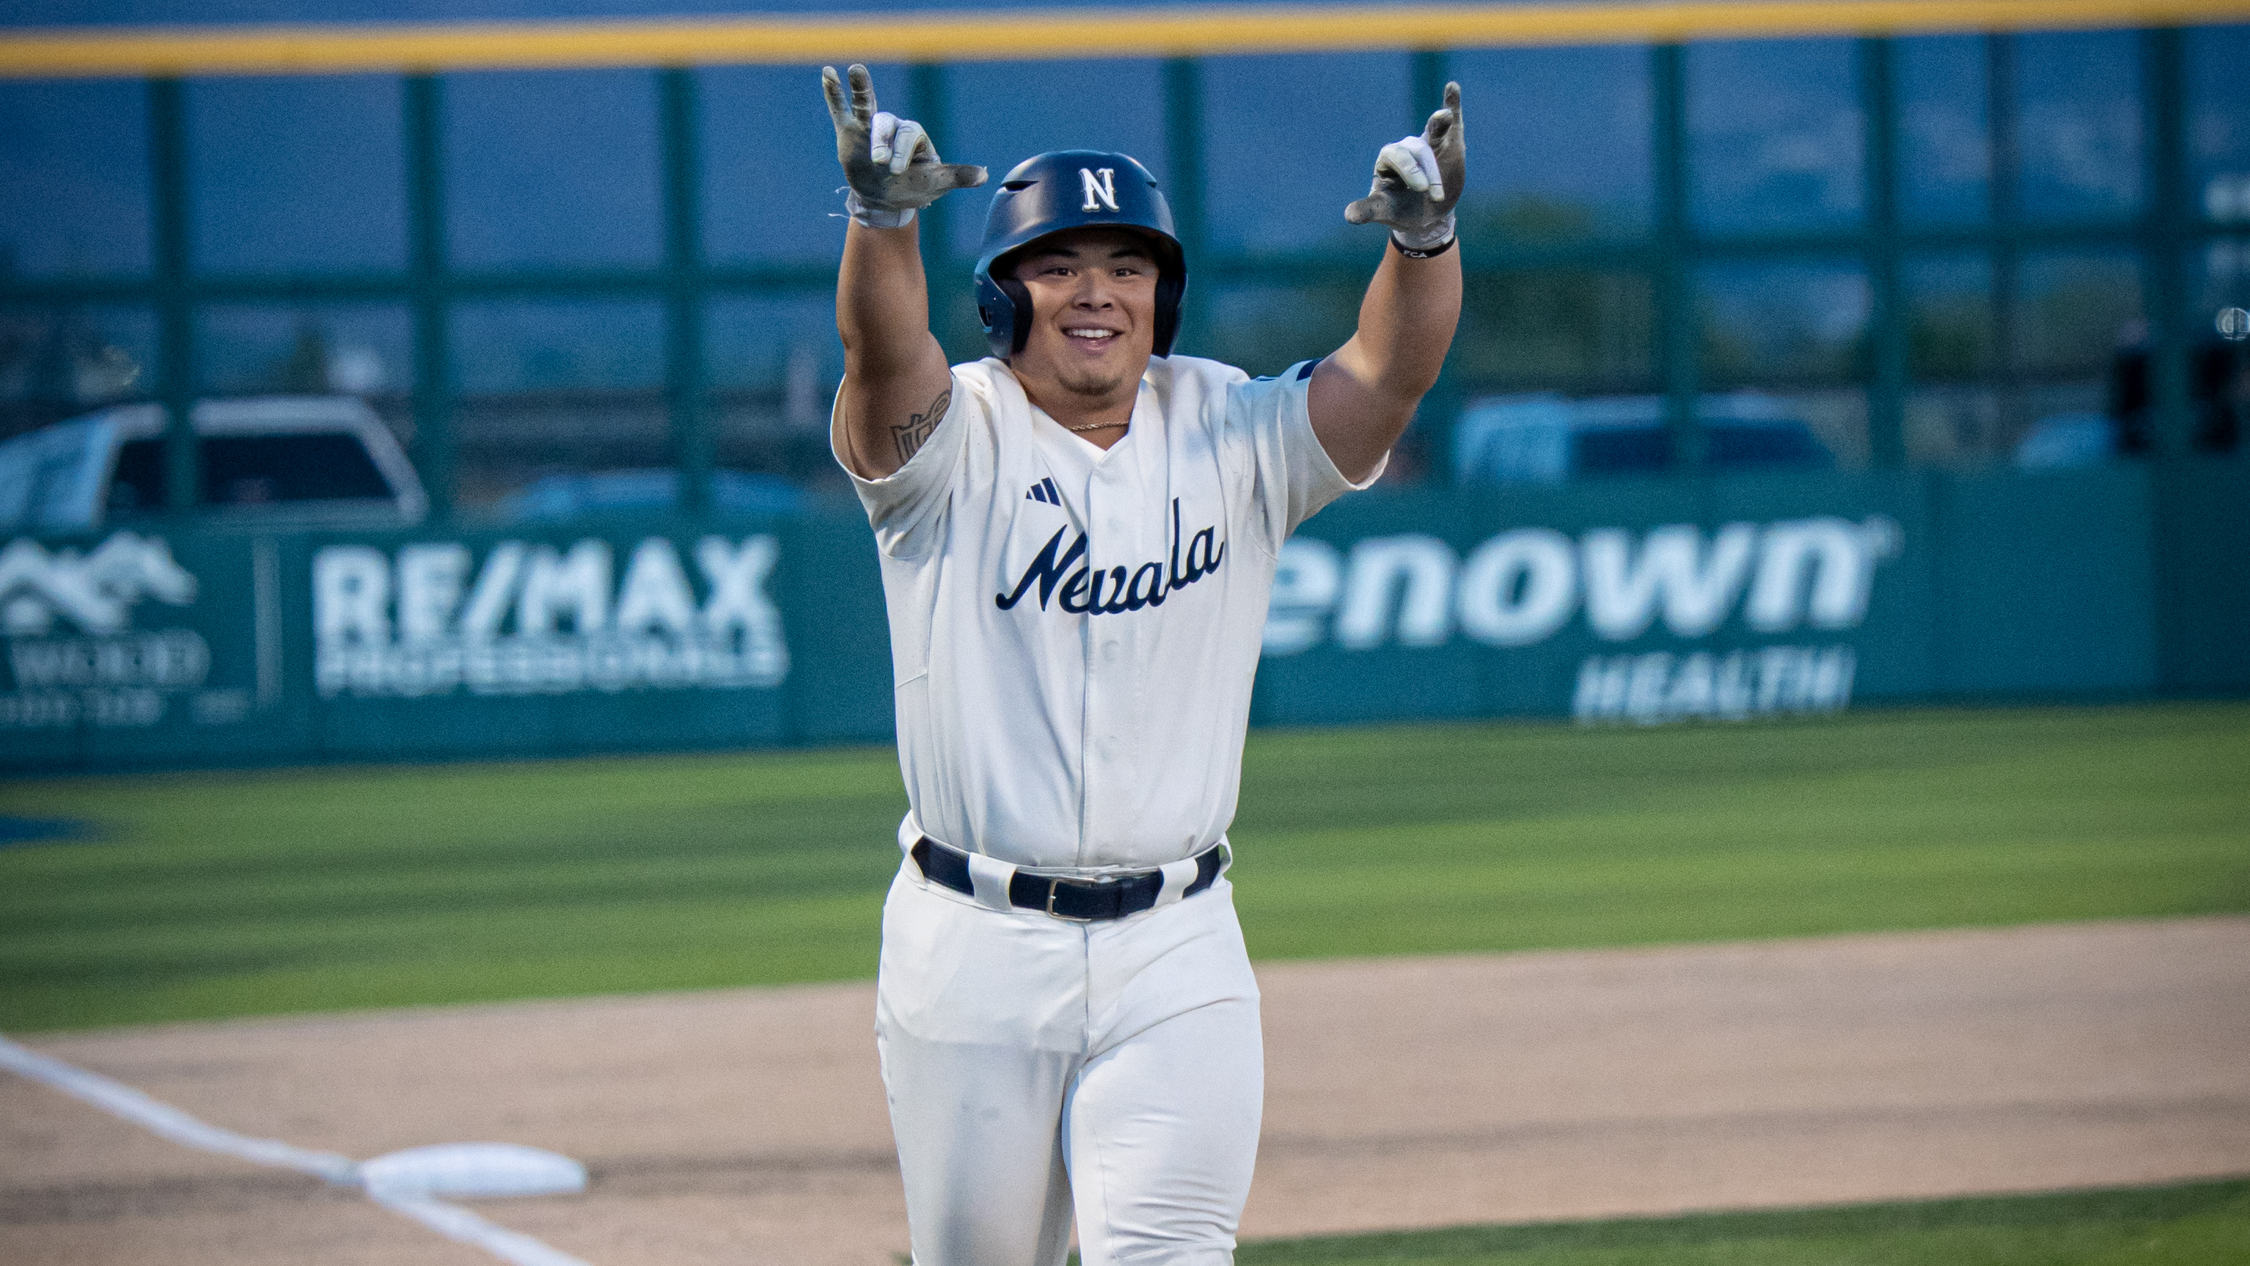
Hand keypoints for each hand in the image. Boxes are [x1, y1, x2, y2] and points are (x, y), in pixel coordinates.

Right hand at [822, 63, 985, 224]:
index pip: (909, 137)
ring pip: (865, 104)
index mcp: (914, 137)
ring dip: (861, 88)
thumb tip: (984, 176)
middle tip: (881, 161)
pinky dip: (833, 93)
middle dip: (883, 142)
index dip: (903, 151)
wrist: (885, 199)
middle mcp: (892, 127)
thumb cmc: (913, 187)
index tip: (897, 170)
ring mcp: (868, 128)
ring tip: (855, 70)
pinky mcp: (849, 132)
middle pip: (887, 123)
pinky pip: (840, 110)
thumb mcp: (935, 183)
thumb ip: (956, 176)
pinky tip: (828, 72)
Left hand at [1345, 82, 1464, 250]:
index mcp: (1387, 160)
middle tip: (1434, 193)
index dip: (1409, 169)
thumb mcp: (1385, 211)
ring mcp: (1429, 143)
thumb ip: (1368, 210)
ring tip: (1446, 115)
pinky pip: (1452, 122)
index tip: (1422, 189)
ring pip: (1433, 129)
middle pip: (1416, 148)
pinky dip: (1453, 104)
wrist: (1428, 214)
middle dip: (1426, 169)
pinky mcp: (1449, 142)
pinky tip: (1452, 87)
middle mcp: (1406, 147)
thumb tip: (1348, 216)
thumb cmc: (1402, 210)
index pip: (1396, 156)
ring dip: (1439, 122)